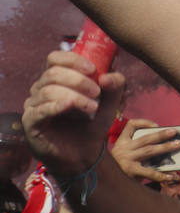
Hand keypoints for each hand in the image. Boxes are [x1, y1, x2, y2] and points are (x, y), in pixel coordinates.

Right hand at [22, 51, 123, 178]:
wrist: (84, 153)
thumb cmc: (93, 123)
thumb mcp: (111, 103)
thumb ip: (116, 86)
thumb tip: (107, 76)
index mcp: (58, 79)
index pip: (55, 58)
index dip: (72, 60)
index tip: (93, 69)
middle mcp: (42, 89)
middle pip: (53, 73)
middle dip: (78, 80)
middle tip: (97, 92)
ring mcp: (34, 105)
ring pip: (48, 90)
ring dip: (74, 96)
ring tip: (93, 107)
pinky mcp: (31, 123)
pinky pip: (40, 110)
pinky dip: (56, 105)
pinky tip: (69, 106)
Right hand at [110, 119, 179, 185]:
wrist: (103, 182)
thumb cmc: (118, 167)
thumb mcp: (124, 154)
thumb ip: (138, 149)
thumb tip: (163, 147)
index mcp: (122, 142)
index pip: (131, 125)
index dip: (144, 122)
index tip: (156, 125)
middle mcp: (124, 149)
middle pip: (145, 138)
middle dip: (161, 134)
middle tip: (174, 132)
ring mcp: (127, 160)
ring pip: (149, 150)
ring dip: (165, 147)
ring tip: (177, 145)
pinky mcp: (131, 172)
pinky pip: (149, 172)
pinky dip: (161, 174)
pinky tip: (171, 176)